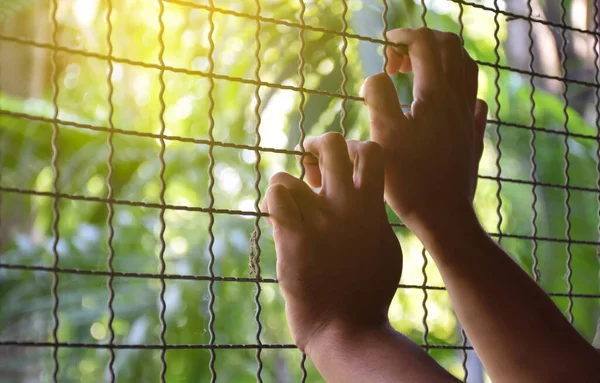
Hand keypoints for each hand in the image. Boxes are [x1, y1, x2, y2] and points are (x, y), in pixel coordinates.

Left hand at [261, 133, 401, 352]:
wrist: (347, 329)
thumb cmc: (369, 294)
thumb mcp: (386, 251)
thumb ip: (375, 220)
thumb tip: (365, 203)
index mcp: (372, 208)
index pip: (371, 152)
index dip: (354, 148)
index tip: (344, 166)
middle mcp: (346, 207)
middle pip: (331, 145)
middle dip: (318, 144)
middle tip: (310, 158)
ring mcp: (318, 222)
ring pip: (287, 176)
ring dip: (284, 187)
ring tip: (287, 206)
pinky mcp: (293, 240)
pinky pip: (274, 200)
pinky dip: (272, 204)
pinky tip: (277, 219)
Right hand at [361, 28, 487, 238]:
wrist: (443, 216)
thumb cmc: (408, 180)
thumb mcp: (382, 135)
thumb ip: (377, 98)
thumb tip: (376, 77)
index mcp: (434, 96)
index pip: (424, 44)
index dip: (403, 37)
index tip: (384, 45)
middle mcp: (457, 100)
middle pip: (451, 47)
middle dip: (423, 42)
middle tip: (397, 62)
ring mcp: (468, 119)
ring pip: (466, 69)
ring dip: (442, 61)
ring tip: (417, 74)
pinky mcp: (472, 136)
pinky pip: (473, 100)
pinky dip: (457, 90)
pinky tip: (443, 104)